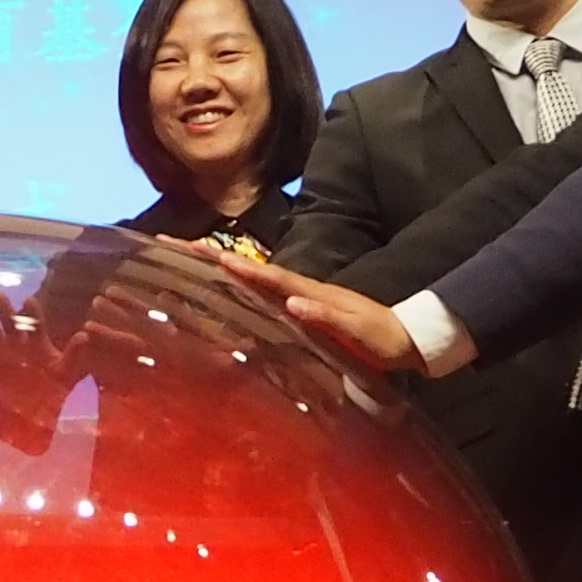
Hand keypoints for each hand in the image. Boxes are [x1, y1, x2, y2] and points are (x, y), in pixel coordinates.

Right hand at [189, 243, 425, 377]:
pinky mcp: (304, 308)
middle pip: (252, 267)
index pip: (269, 276)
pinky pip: (264, 291)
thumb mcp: (358, 330)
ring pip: (254, 276)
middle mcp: (302, 289)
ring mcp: (302, 297)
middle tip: (174, 242)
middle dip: (214, 255)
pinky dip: (240, 283)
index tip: (211, 255)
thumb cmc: (382, 339)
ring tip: (187, 254)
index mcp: (312, 293)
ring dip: (220, 265)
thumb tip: (292, 302)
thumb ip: (327, 316)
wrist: (407, 338)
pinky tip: (223, 284)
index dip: (240, 267)